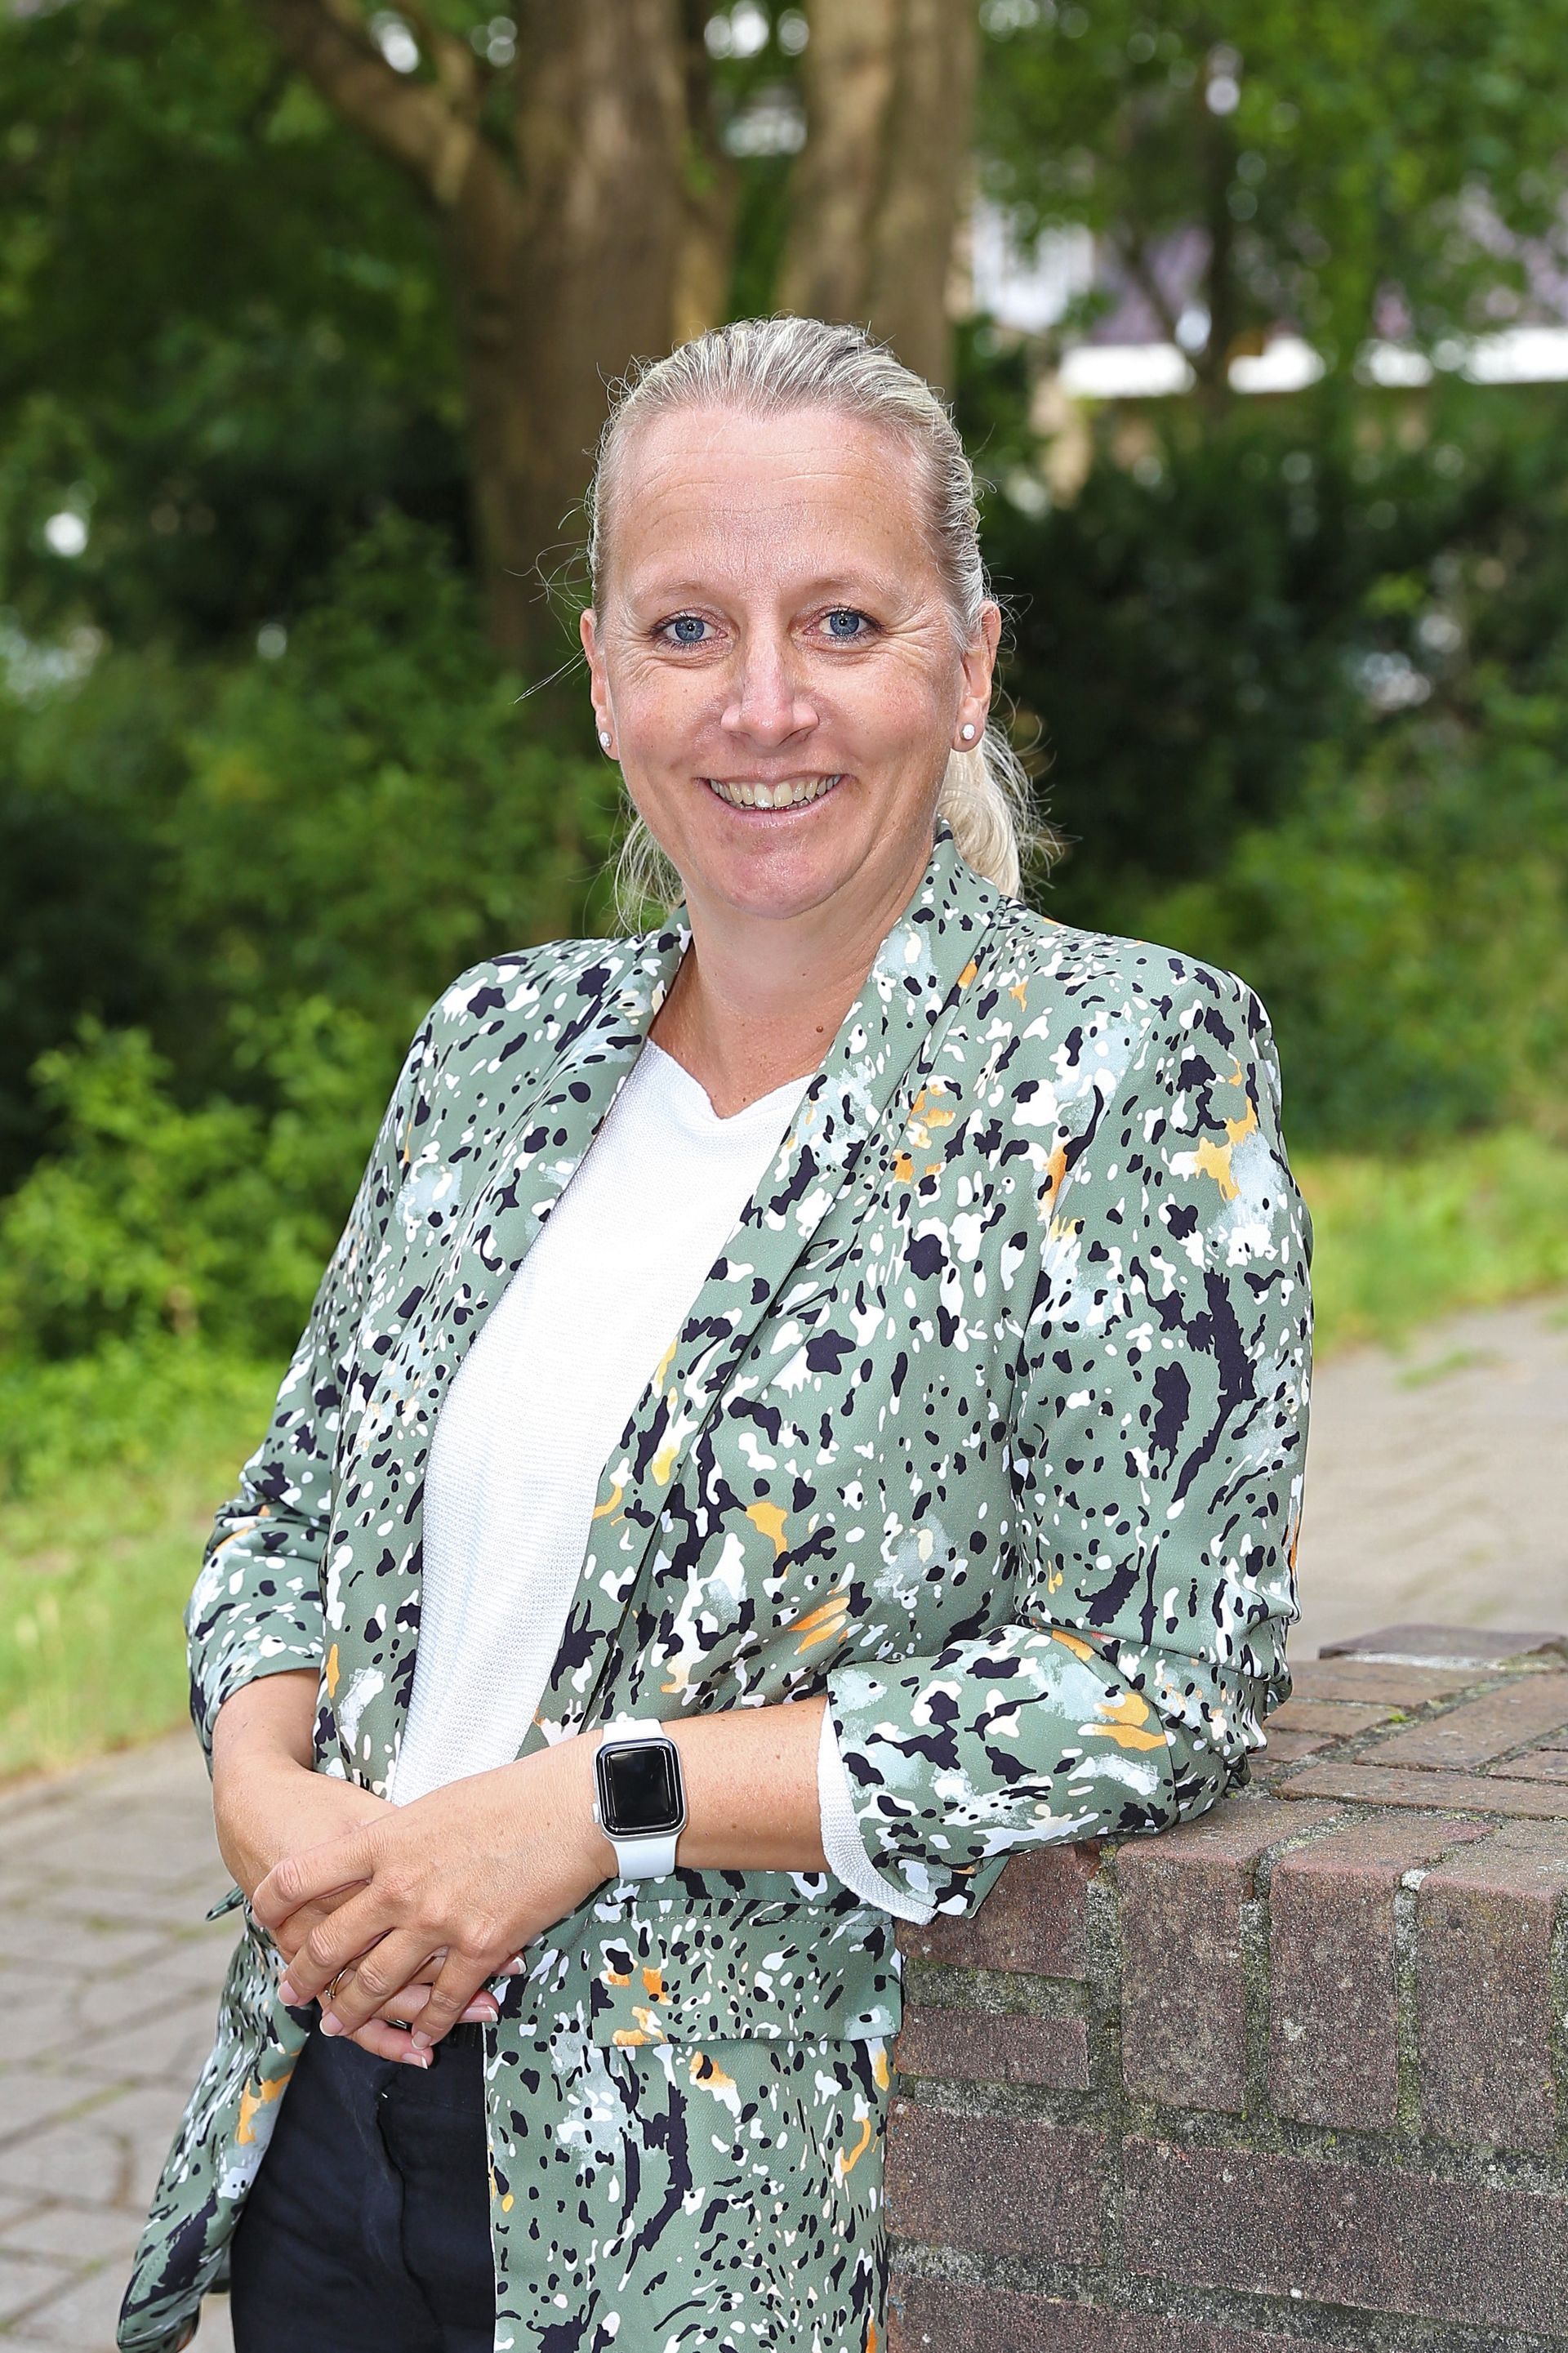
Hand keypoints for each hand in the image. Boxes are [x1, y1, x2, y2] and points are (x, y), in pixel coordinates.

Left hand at [254, 1737, 608, 2051]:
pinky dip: (427, 2024)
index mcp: (384, 1841)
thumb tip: (374, 1856)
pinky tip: (421, 2037)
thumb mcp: (435, 1804)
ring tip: (337, 2026)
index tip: (262, 1918)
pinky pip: (441, 2000)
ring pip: (376, 1981)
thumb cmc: (510, 1795)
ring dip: (353, 2010)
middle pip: (329, 1942)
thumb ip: (397, 1838)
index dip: (273, 1902)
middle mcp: (399, 1885)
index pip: (302, 1876)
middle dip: (303, 1975)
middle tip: (290, 1993)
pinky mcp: (480, 1947)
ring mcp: (438, 1920)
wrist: (572, 1807)